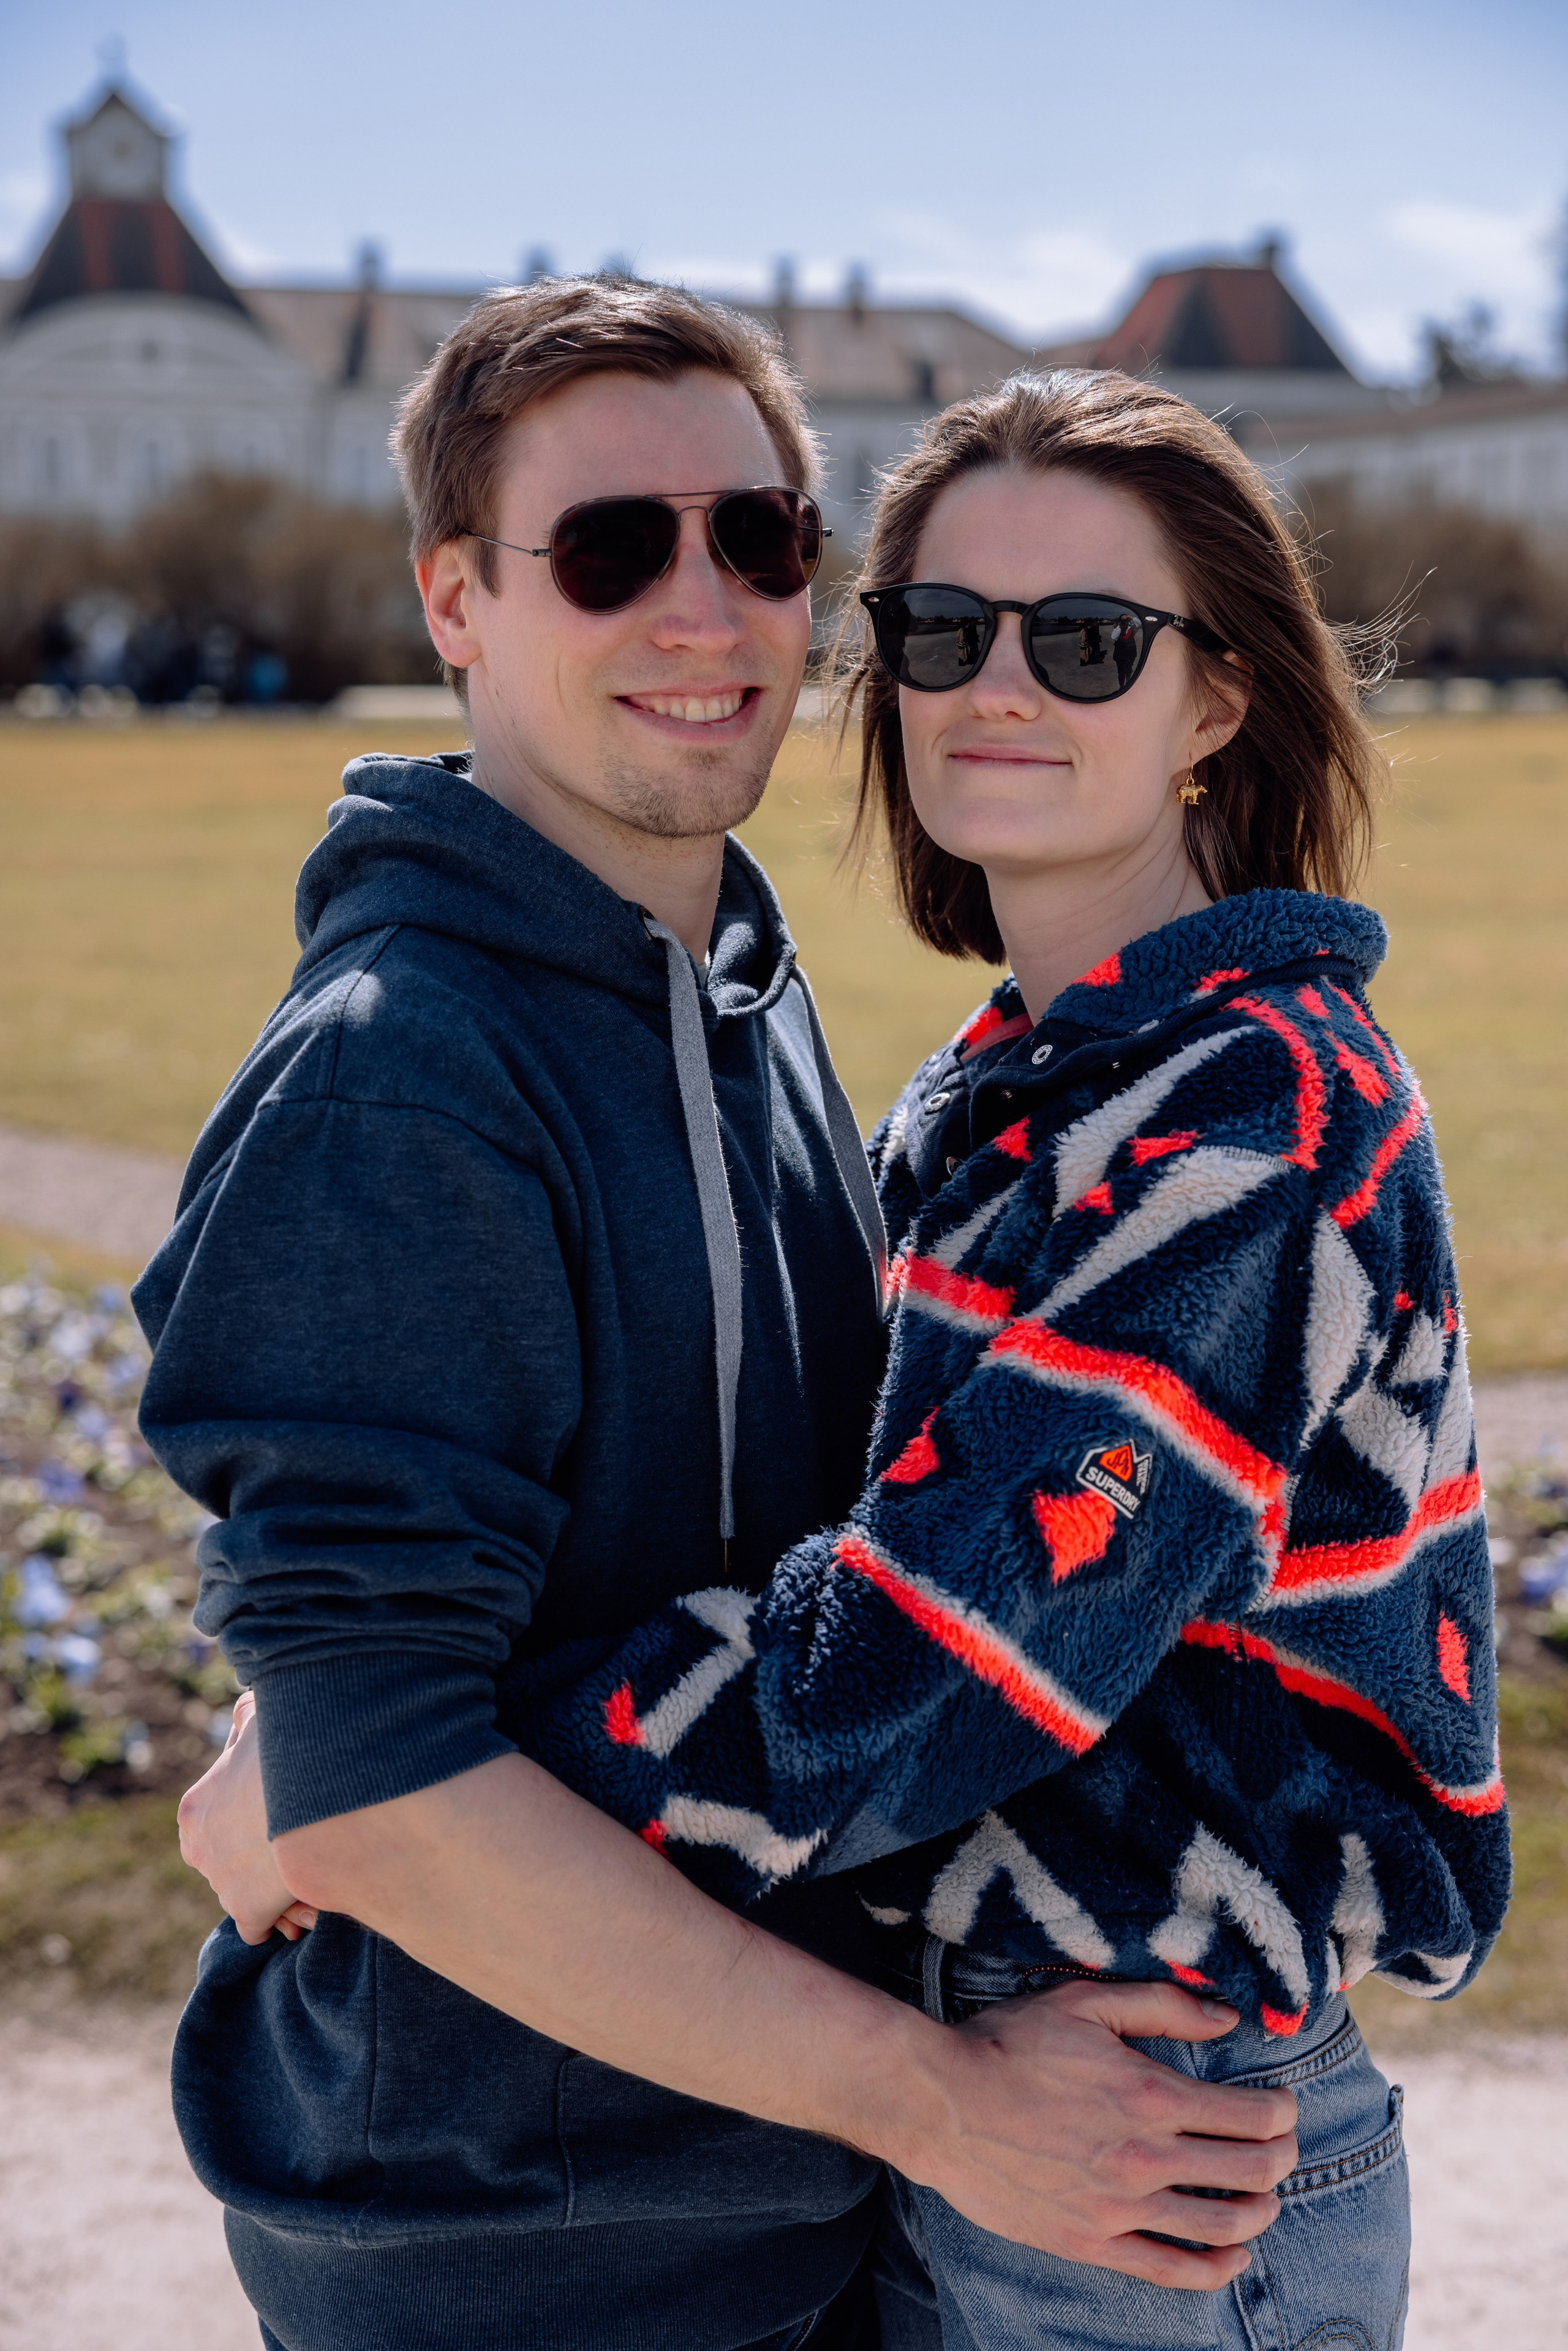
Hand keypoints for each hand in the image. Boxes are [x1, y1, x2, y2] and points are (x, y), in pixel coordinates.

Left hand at [178, 1691, 318, 1944]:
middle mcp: (198, 1849)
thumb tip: (243, 1715)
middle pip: (230, 1861)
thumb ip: (246, 1719)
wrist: (315, 1786)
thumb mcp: (259, 1718)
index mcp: (195, 1808)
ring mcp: (219, 1882)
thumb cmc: (289, 1746)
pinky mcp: (246, 1911)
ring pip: (247, 1893)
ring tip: (312, 1878)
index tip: (284, 1824)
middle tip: (302, 1853)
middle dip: (263, 1861)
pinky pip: (258, 1926)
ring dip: (276, 1890)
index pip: (218, 1824)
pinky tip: (308, 1905)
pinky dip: (280, 1918)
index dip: (252, 1825)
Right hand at [885, 1978, 1298, 2290]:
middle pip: (1252, 2171)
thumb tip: (1228, 2017)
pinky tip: (1233, 2255)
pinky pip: (1172, 2269)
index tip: (1282, 2107)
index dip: (1284, 2112)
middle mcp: (1146, 2156)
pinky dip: (1217, 2268)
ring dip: (1261, 2213)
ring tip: (1266, 2199)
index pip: (1254, 2116)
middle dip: (1283, 2158)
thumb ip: (1163, 2004)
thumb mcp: (1085, 2002)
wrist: (941, 2104)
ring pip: (1223, 2225)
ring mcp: (1119, 2207)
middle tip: (1282, 2147)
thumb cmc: (1009, 2043)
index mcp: (1150, 2093)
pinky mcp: (1091, 2243)